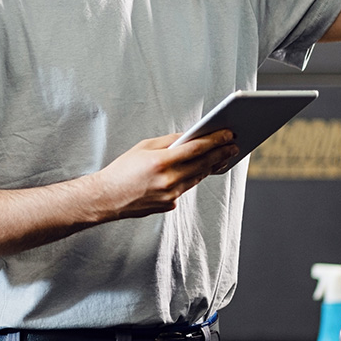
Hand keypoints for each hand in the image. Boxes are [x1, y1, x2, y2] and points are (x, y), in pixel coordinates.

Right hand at [91, 129, 238, 219]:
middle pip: (203, 164)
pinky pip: (185, 188)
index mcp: (161, 162)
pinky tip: (199, 170)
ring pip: (197, 177)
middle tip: (234, 145)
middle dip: (221, 153)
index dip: (215, 140)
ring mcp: (170, 196)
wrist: (106, 198)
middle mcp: (168, 180)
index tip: (229, 134)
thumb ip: (169, 141)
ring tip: (223, 156)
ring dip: (211, 166)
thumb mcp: (144, 147)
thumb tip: (190, 136)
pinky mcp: (169, 206)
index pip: (196, 148)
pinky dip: (191, 178)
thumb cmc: (122, 169)